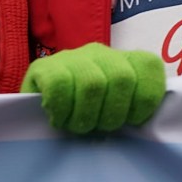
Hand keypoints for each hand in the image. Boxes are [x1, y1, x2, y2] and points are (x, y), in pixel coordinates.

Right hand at [20, 42, 165, 133]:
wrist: (33, 111)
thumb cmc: (82, 115)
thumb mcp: (112, 110)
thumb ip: (132, 108)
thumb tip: (145, 123)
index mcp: (124, 60)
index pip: (149, 66)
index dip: (145, 99)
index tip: (133, 120)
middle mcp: (100, 53)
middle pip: (122, 78)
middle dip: (113, 114)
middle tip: (99, 128)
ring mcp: (72, 57)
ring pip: (92, 84)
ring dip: (86, 117)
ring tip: (77, 127)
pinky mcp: (43, 68)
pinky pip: (60, 85)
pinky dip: (62, 109)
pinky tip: (58, 119)